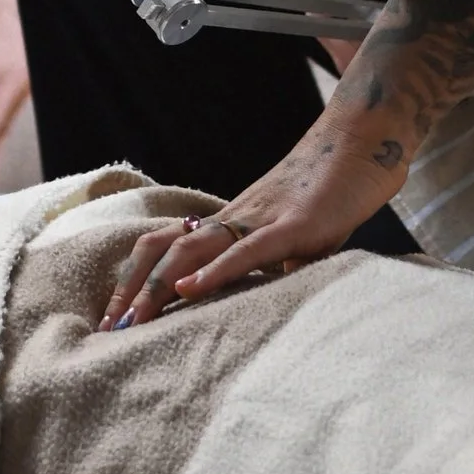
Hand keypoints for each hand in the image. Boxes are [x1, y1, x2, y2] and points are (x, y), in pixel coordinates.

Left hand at [98, 110, 404, 327]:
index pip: (166, 247)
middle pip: (161, 248)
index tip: (117, 321)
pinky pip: (245, 250)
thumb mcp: (300, 243)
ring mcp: (260, 219)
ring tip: (132, 324)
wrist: (365, 141)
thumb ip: (277, 270)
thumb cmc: (334, 193)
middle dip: (130, 291)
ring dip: (155, 288)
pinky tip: (189, 292)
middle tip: (108, 332)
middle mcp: (234, 219)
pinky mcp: (294, 226)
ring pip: (190, 248)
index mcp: (232, 223)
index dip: (136, 281)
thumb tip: (267, 305)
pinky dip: (213, 272)